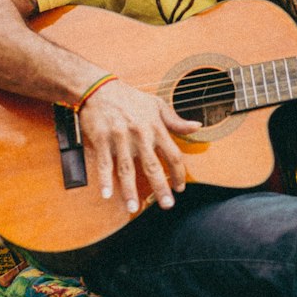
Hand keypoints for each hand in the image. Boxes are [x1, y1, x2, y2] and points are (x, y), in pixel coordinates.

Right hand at [78, 80, 201, 212]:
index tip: (180, 187)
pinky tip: (107, 194)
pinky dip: (104, 180)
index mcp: (155, 127)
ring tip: (133, 207)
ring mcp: (119, 138)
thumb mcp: (157, 105)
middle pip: (152, 166)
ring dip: (130, 190)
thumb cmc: (130, 98)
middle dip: (160, 187)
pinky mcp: (101, 140)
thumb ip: (176, 120)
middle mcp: (139, 135)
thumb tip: (197, 126)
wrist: (99, 88)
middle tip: (166, 205)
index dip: (178, 173)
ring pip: (127, 169)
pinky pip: (104, 164)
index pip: (172, 154)